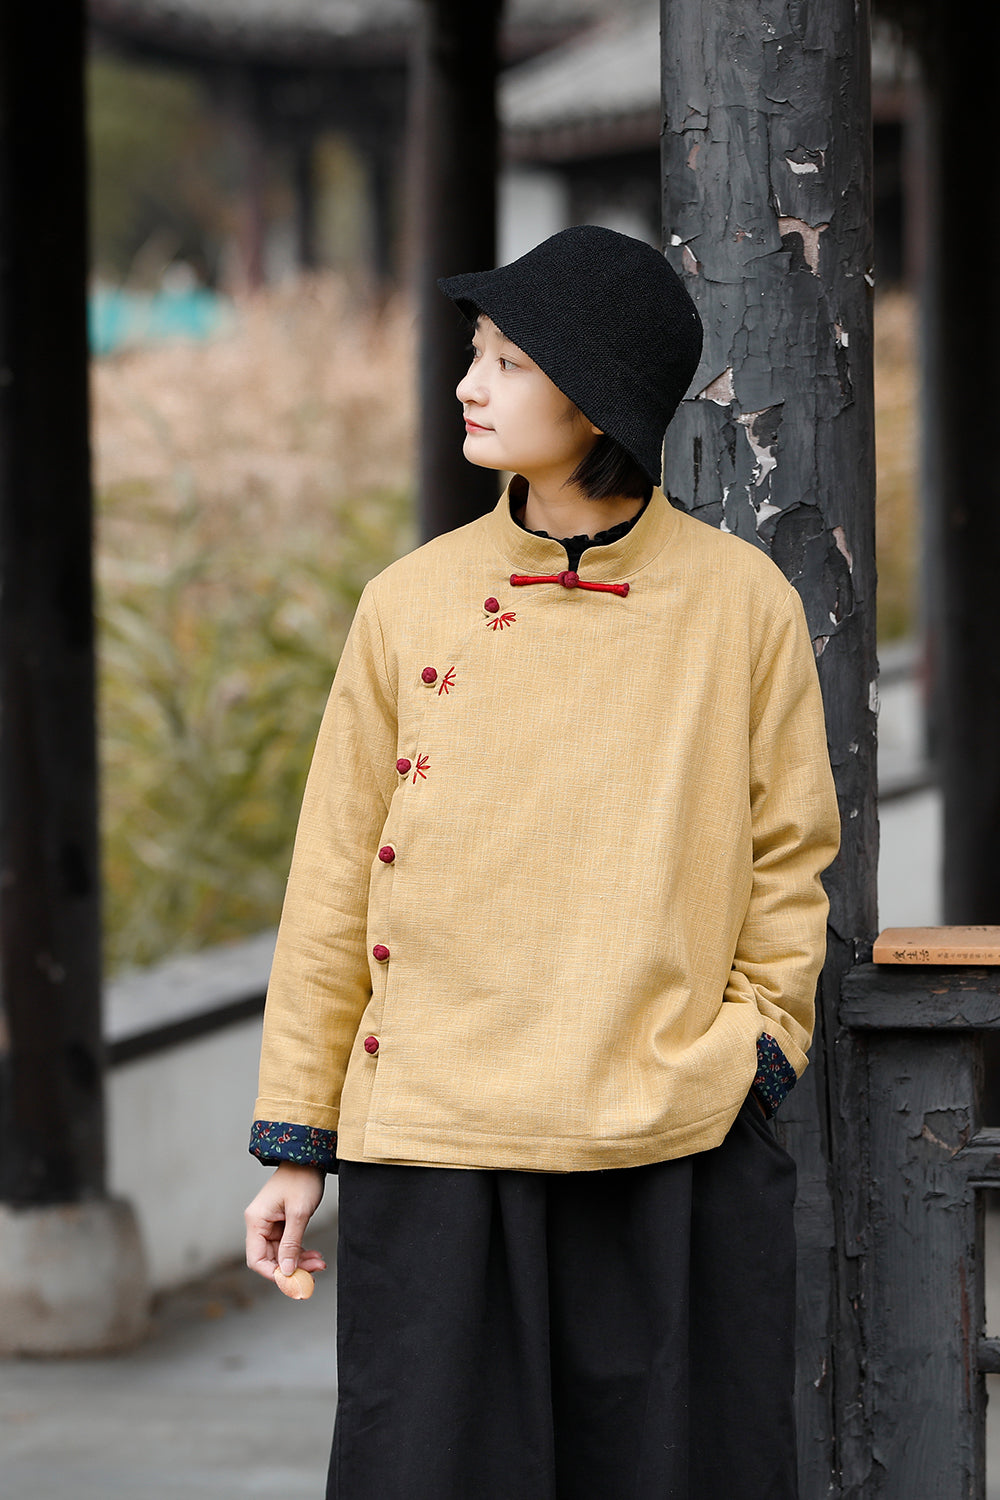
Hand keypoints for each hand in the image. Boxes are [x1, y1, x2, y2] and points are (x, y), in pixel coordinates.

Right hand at [245, 1162, 327, 1284]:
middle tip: (315, 1271)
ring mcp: (270, 1224)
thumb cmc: (302, 1179)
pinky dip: (300, 1252)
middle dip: (292, 1268)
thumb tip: (287, 1271)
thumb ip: (292, 1243)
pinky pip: (288, 1245)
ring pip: (281, 1254)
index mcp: (256, 1221)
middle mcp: (259, 1224)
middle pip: (270, 1259)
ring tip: (319, 1263)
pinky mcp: (281, 1223)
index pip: (256, 1259)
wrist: (309, 1159)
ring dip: (299, 1261)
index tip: (293, 1281)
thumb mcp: (299, 1213)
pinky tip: (315, 1256)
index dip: (273, 1274)